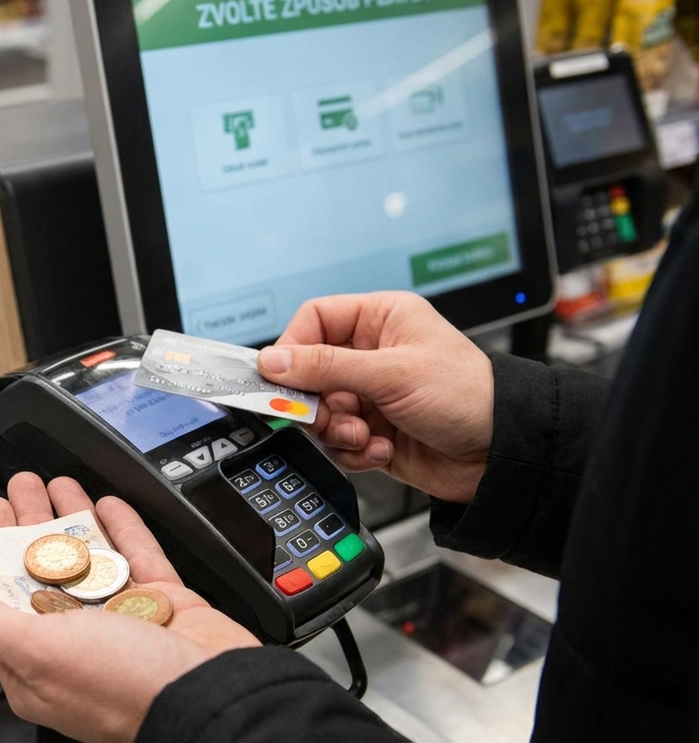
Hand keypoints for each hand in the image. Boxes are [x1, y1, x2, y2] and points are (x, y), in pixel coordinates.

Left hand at [0, 473, 259, 742]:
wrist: (214, 694)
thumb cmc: (127, 689)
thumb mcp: (38, 650)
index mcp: (40, 664)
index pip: (3, 598)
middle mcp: (81, 644)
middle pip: (46, 571)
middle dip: (30, 524)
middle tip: (20, 485)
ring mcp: (125, 623)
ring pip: (91, 560)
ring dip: (72, 519)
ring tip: (57, 483)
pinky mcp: (164, 606)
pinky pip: (139, 559)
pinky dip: (123, 529)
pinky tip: (108, 505)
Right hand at [257, 291, 492, 503]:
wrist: (503, 455)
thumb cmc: (469, 396)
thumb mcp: (391, 373)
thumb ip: (325, 366)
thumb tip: (272, 361)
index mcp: (380, 320)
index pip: (314, 321)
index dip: (293, 348)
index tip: (281, 377)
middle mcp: (371, 355)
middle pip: (308, 373)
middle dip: (316, 402)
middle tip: (325, 416)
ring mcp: (370, 395)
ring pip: (319, 412)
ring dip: (337, 430)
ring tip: (366, 435)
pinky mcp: (372, 431)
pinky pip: (337, 442)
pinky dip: (354, 451)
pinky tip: (382, 449)